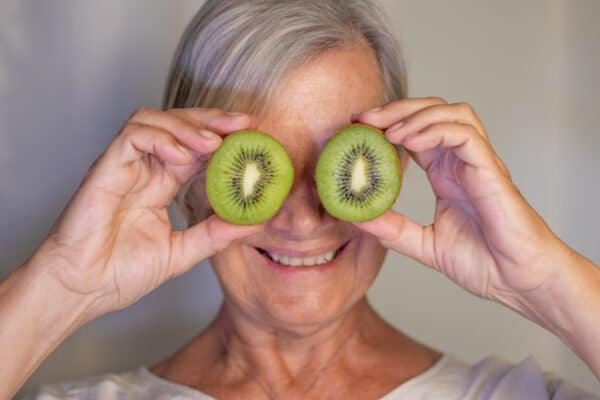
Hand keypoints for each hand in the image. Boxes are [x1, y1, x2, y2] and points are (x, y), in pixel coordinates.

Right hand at [29, 108, 261, 317]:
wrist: (82, 291)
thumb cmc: (121, 273)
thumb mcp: (182, 252)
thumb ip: (216, 234)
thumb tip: (255, 221)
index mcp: (161, 185)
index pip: (195, 147)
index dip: (223, 137)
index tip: (252, 136)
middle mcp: (144, 170)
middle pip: (178, 124)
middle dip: (212, 119)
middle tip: (243, 124)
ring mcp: (124, 167)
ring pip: (154, 120)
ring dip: (187, 125)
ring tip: (213, 142)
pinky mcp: (105, 169)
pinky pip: (132, 137)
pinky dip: (160, 138)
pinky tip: (182, 155)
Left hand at [353, 98, 571, 304]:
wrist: (518, 283)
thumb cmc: (483, 262)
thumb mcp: (424, 244)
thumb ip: (393, 230)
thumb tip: (355, 217)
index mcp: (446, 174)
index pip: (416, 132)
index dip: (388, 124)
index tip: (357, 129)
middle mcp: (461, 162)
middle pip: (432, 112)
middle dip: (396, 109)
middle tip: (363, 119)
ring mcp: (478, 163)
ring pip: (452, 113)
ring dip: (416, 114)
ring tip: (388, 131)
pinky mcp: (491, 170)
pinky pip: (465, 134)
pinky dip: (435, 129)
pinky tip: (410, 141)